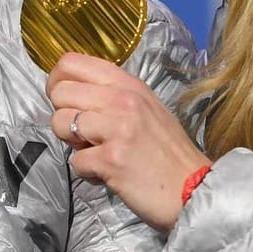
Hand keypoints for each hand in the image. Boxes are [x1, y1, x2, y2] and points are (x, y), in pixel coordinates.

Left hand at [46, 51, 208, 232]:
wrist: (195, 188)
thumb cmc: (166, 151)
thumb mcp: (144, 107)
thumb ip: (109, 95)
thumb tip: (68, 92)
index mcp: (128, 84)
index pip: (70, 63)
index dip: (56, 82)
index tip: (65, 102)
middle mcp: (122, 99)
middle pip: (58, 93)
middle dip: (63, 116)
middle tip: (85, 134)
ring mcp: (117, 128)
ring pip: (60, 123)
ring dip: (73, 145)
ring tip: (98, 153)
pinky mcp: (111, 159)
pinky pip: (74, 160)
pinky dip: (87, 172)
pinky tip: (109, 173)